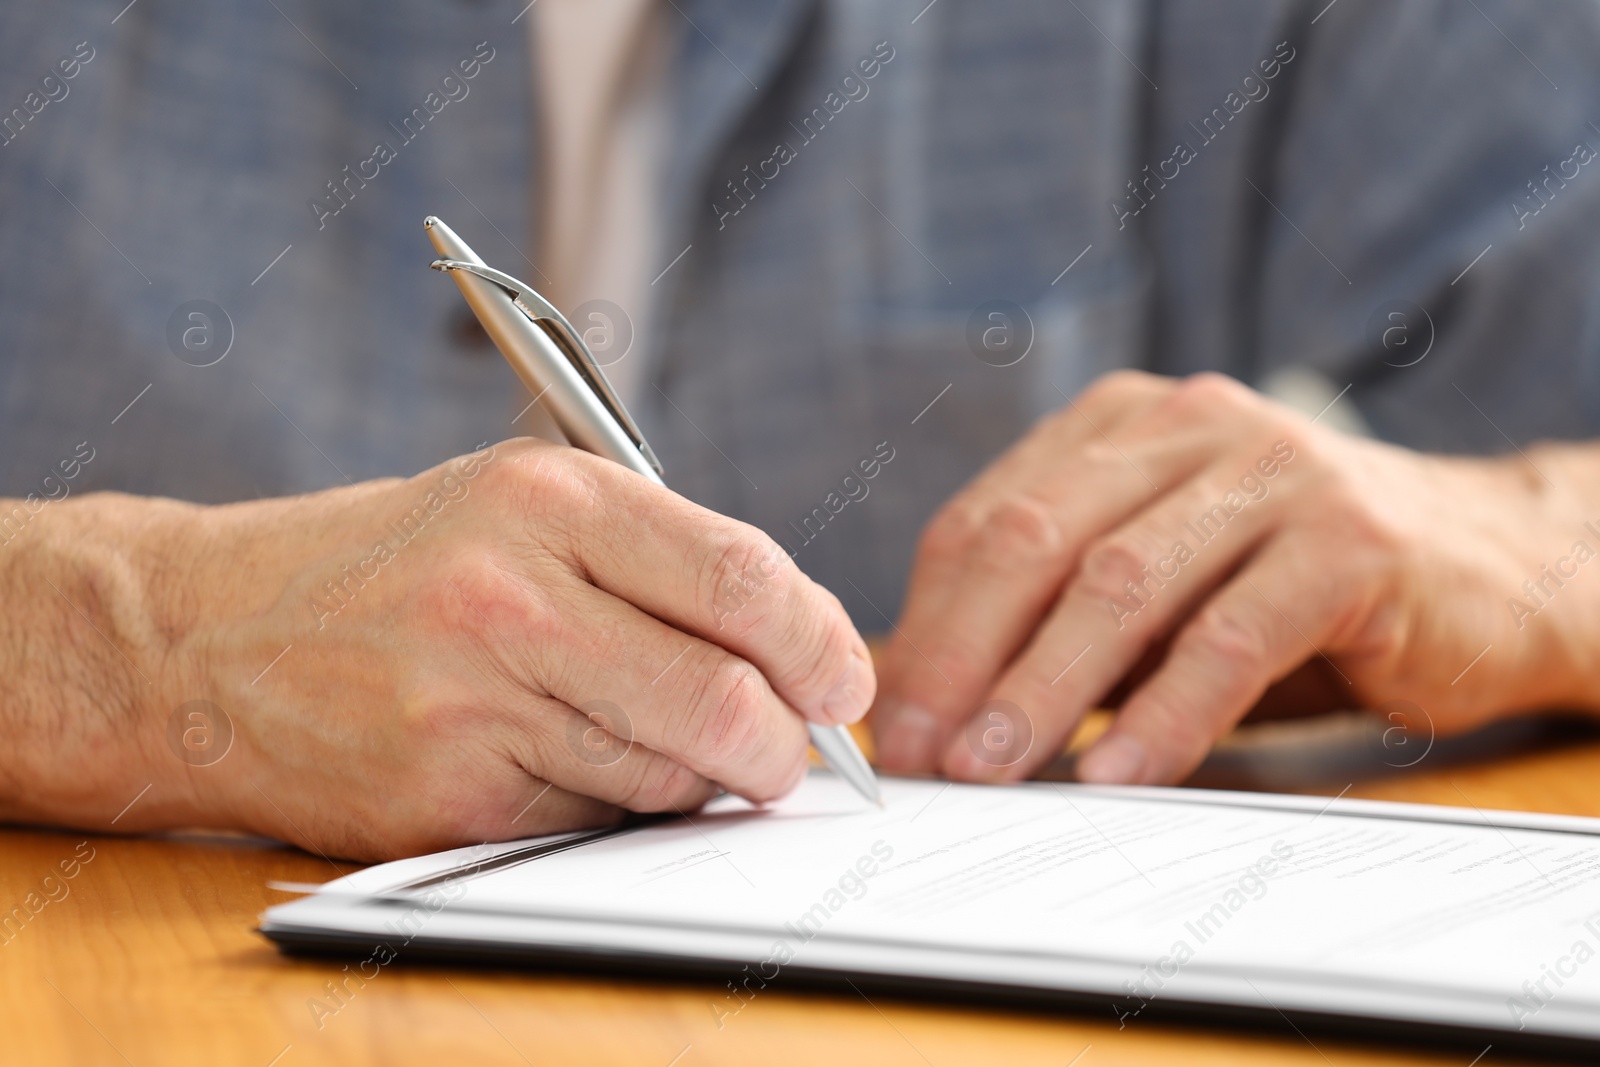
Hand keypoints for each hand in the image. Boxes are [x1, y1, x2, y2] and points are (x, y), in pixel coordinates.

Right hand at [1, 439, 872, 859]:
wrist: (202, 639)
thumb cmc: (391, 565)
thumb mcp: (516, 504)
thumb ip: (653, 558)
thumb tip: (795, 646)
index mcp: (550, 498)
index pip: (742, 575)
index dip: (822, 641)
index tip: (844, 678)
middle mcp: (514, 593)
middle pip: (724, 697)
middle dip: (785, 744)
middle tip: (790, 752)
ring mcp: (474, 701)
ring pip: (667, 773)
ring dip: (700, 779)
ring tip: (671, 748)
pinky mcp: (446, 795)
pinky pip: (591, 820)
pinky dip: (615, 808)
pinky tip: (576, 767)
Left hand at [870, 371, 1594, 784]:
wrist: (1484, 566)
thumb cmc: (1288, 586)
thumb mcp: (1158, 584)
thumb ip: (1055, 615)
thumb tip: (928, 699)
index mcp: (1116, 427)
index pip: (984, 521)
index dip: (927, 626)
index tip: (889, 721)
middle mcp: (1186, 426)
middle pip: (1033, 542)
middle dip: (962, 658)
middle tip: (923, 755)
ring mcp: (1271, 473)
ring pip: (1121, 584)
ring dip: (1043, 690)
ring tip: (993, 772)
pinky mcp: (1349, 541)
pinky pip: (1231, 636)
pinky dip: (1166, 713)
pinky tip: (1122, 774)